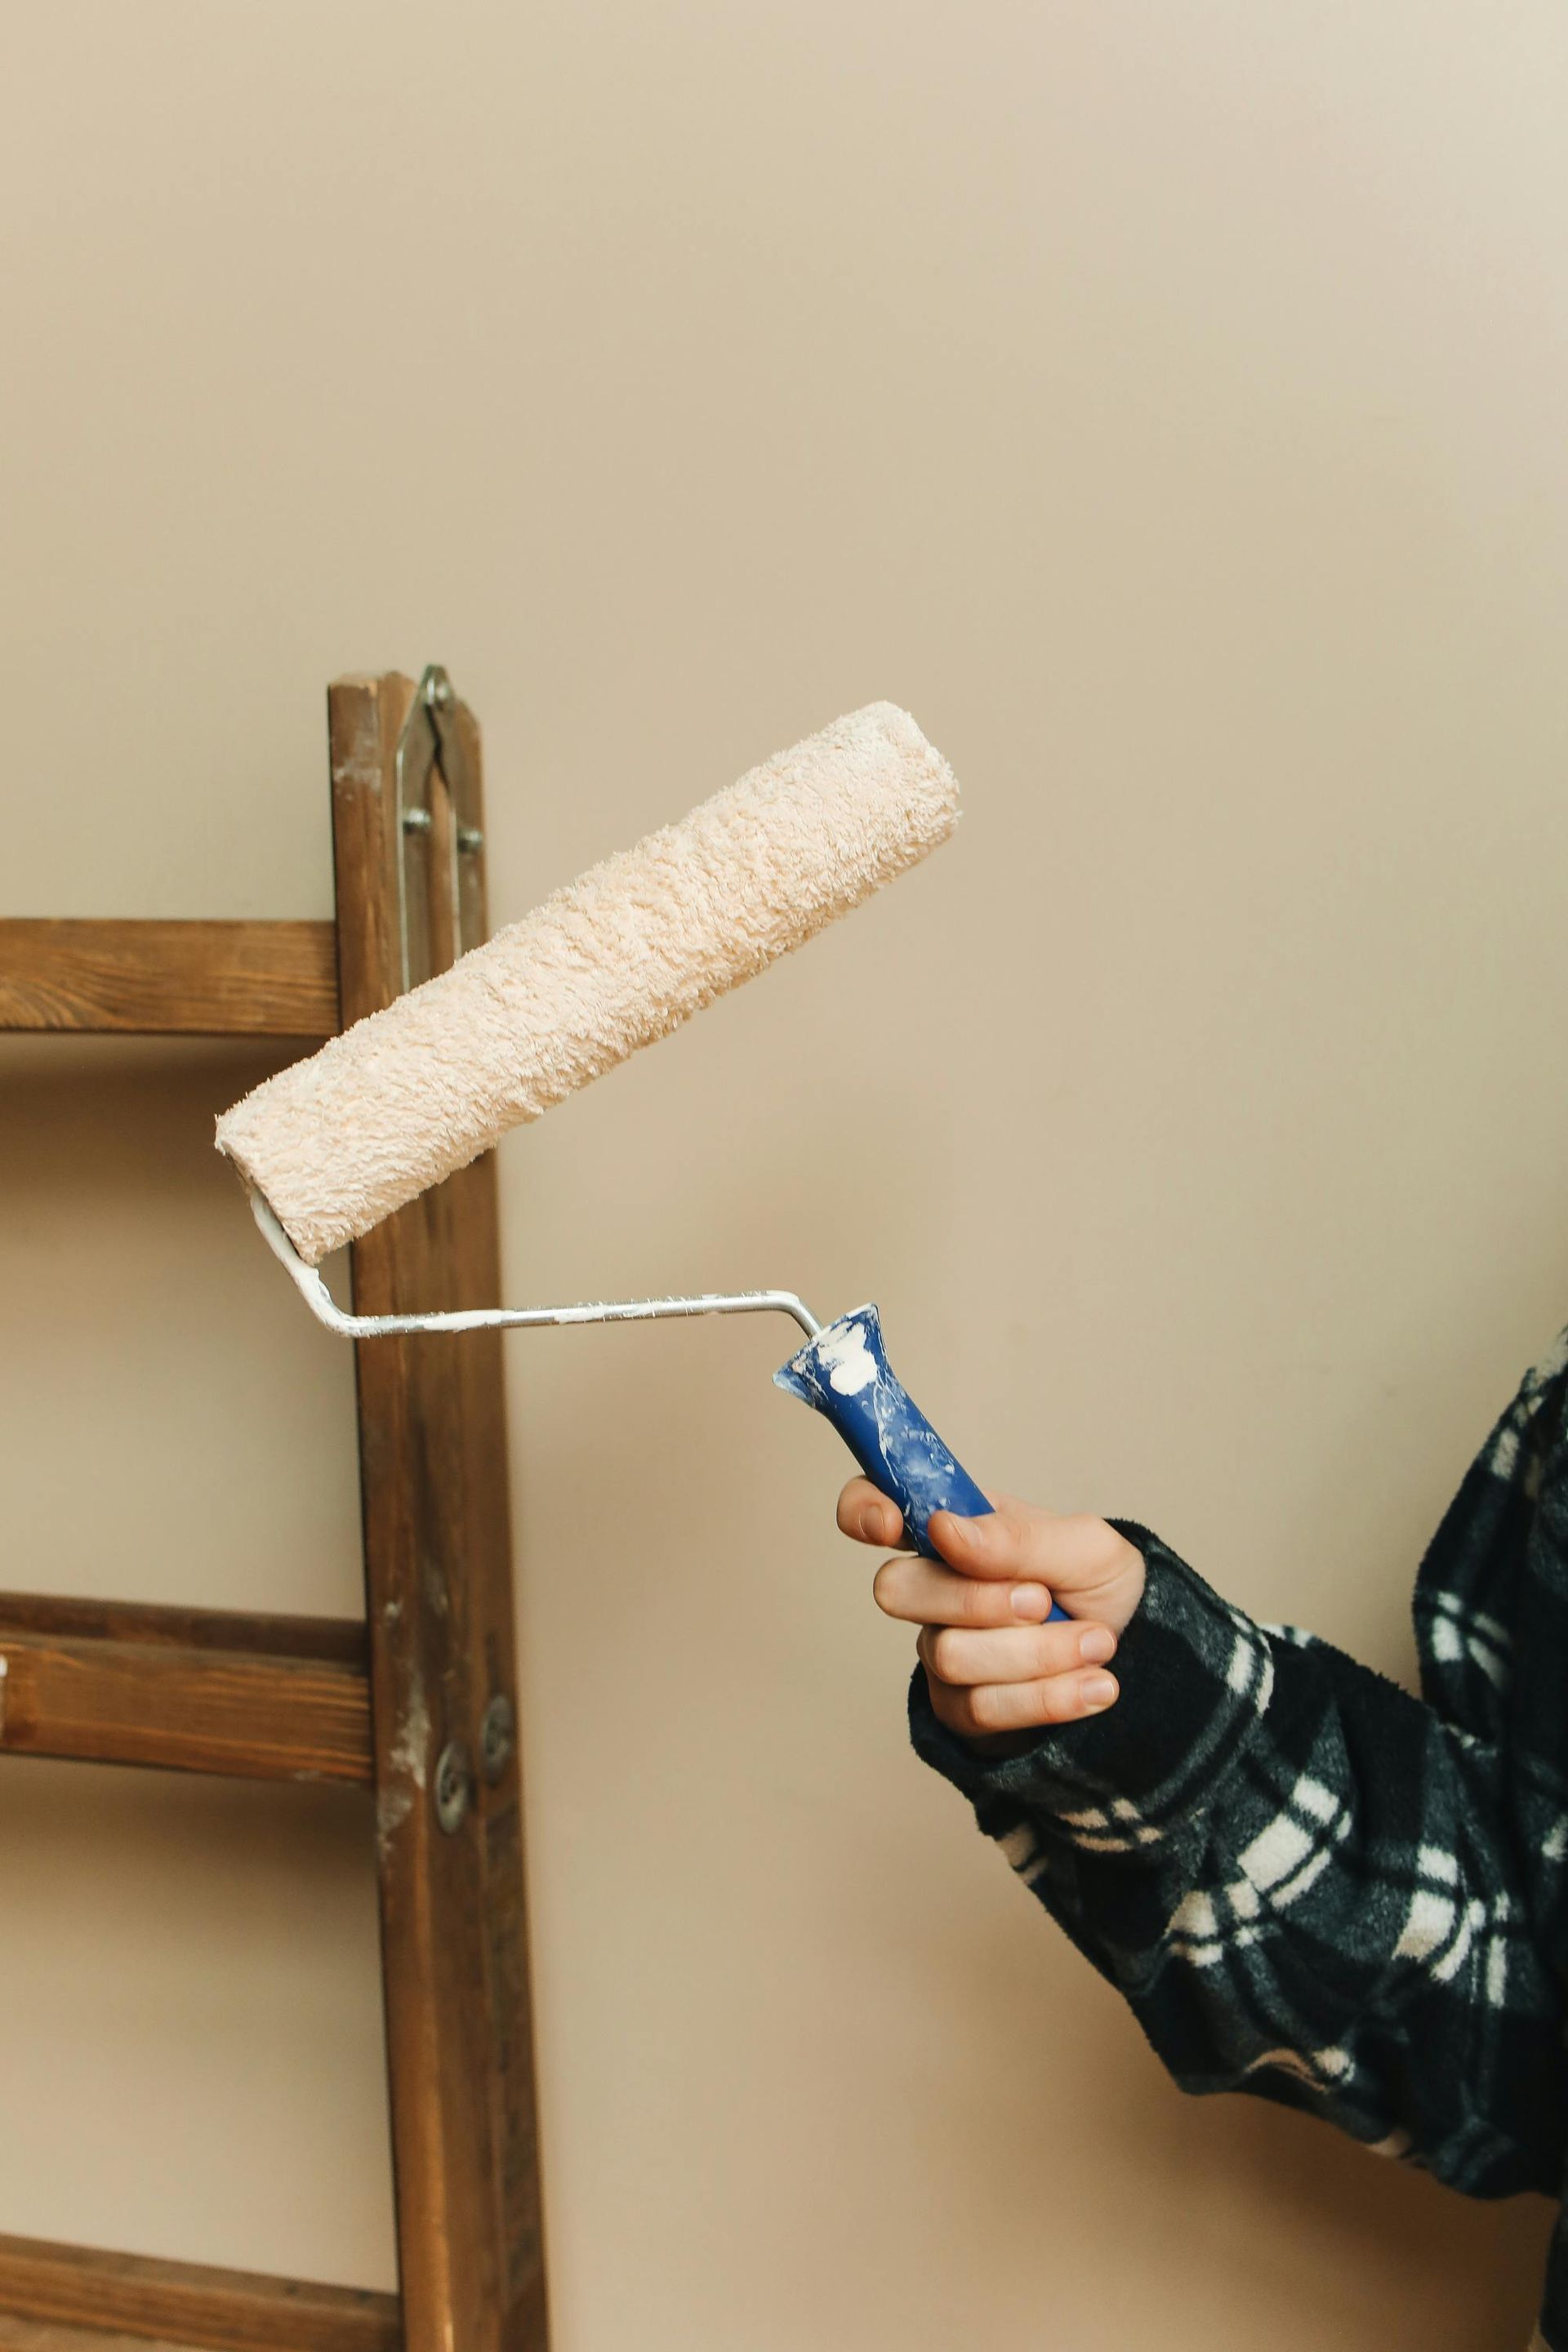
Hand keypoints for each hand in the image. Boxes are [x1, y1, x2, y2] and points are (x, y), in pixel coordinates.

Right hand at [838, 1480, 1146, 1750]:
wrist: (1145, 1656)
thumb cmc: (1102, 1586)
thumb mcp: (1084, 1546)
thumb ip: (1015, 1537)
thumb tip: (943, 1529)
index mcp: (955, 1530)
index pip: (874, 1505)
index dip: (864, 1510)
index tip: (893, 1525)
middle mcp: (935, 1589)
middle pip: (896, 1590)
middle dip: (977, 1600)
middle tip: (1043, 1601)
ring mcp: (942, 1651)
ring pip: (950, 1655)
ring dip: (1037, 1652)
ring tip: (1097, 1643)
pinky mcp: (962, 1710)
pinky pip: (981, 1709)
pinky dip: (1048, 1697)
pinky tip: (1093, 1686)